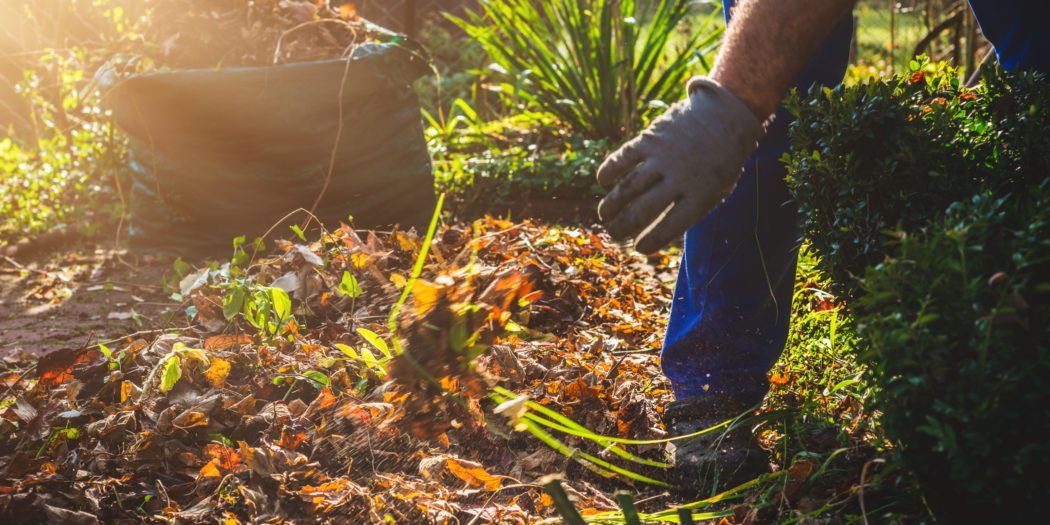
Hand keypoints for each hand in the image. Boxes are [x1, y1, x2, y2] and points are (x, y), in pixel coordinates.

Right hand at [596, 77, 764, 253]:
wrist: (727, 113)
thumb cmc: (723, 158)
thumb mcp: (720, 188)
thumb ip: (694, 207)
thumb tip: (660, 229)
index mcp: (701, 194)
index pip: (670, 225)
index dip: (651, 240)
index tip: (638, 248)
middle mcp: (680, 176)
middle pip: (643, 209)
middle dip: (624, 225)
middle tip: (614, 233)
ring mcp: (663, 156)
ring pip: (629, 186)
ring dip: (612, 204)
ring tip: (604, 215)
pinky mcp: (652, 137)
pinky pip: (624, 157)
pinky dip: (610, 169)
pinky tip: (602, 180)